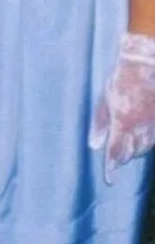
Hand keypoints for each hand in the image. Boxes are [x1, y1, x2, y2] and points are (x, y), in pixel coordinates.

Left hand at [89, 32, 154, 181]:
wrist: (146, 64)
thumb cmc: (121, 80)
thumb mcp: (104, 100)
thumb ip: (99, 124)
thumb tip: (94, 146)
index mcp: (123, 123)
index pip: (116, 152)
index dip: (112, 168)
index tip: (109, 180)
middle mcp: (141, 128)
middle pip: (131, 153)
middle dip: (122, 157)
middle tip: (114, 158)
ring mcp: (154, 125)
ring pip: (145, 148)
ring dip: (135, 151)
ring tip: (126, 149)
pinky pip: (153, 138)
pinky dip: (146, 143)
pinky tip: (141, 139)